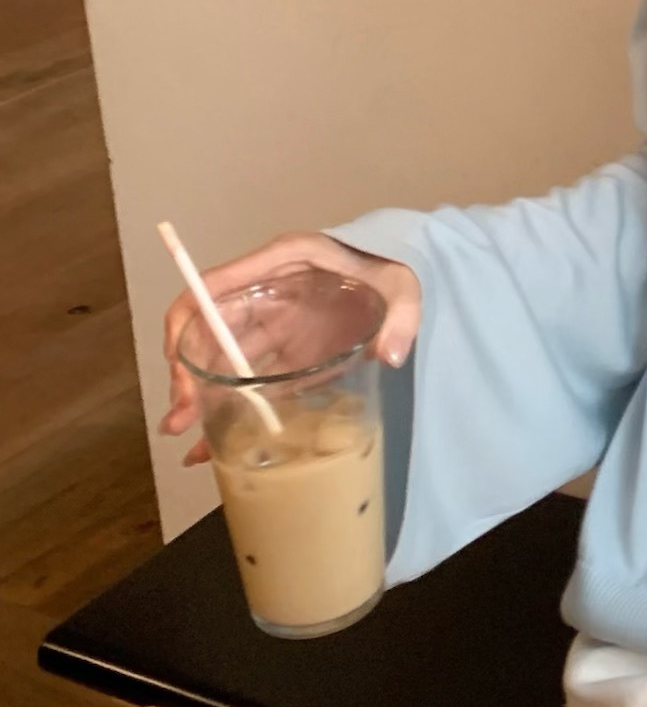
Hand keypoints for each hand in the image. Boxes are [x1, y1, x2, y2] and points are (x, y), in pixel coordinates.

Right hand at [161, 236, 419, 454]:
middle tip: (181, 419)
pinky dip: (233, 410)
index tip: (179, 366)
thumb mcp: (403, 286)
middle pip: (211, 331)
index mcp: (282, 265)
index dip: (188, 323)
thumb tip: (389, 354)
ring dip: (201, 397)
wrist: (407, 272)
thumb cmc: (396, 268)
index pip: (215, 287)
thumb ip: (401, 316)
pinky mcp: (289, 354)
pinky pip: (252, 382)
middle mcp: (268, 294)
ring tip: (186, 439)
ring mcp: (277, 326)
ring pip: (224, 361)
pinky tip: (216, 441)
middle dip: (189, 375)